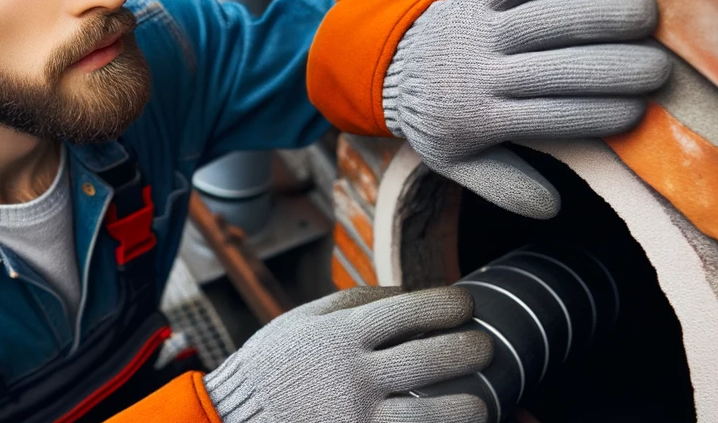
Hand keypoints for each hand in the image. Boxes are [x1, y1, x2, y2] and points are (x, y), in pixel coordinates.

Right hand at [203, 286, 492, 422]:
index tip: (466, 305)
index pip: (410, 310)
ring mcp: (356, 418)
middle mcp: (352, 376)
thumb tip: (409, 291)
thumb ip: (355, 302)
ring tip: (478, 400)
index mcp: (340, 336)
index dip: (449, 305)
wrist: (234, 418)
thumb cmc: (274, 363)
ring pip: (433, 416)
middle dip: (471, 350)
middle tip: (483, 347)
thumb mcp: (304, 319)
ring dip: (467, 407)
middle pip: (432, 359)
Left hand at [383, 0, 671, 218]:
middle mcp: (480, 69)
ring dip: (597, 12)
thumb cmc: (441, 120)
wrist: (393, 68)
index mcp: (479, 117)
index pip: (548, 117)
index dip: (597, 115)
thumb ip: (503, 186)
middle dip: (611, 68)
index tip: (639, 113)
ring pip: (543, 15)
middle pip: (554, 67)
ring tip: (645, 15)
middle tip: (659, 69)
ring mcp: (478, 26)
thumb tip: (552, 209)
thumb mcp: (458, 162)